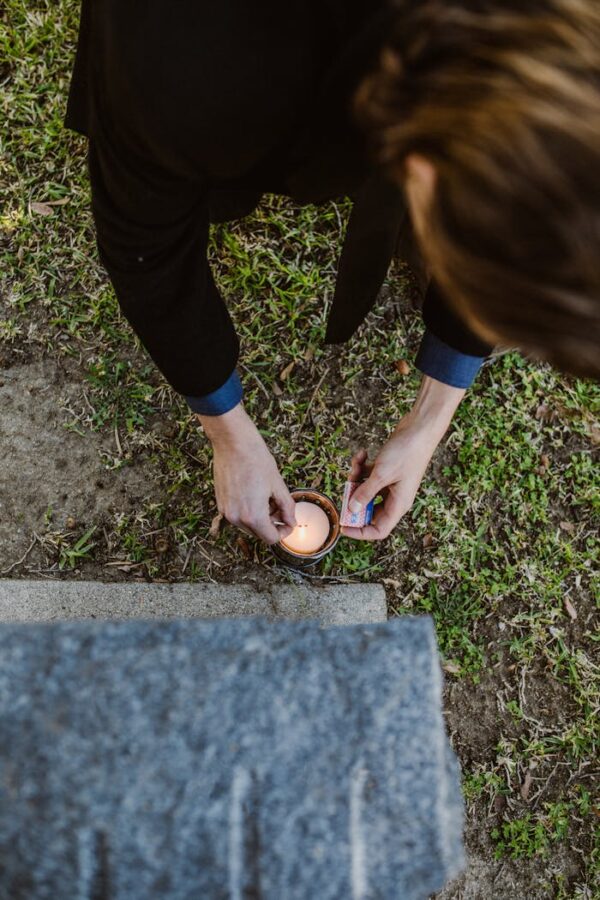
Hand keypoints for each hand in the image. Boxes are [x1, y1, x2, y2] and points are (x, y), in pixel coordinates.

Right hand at [198, 404, 296, 544]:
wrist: (233, 443)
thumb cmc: (256, 460)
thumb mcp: (278, 485)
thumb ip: (286, 507)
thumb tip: (291, 522)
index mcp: (253, 516)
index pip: (270, 539)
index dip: (283, 533)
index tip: (288, 522)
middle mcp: (236, 518)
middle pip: (259, 533)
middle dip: (272, 523)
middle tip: (279, 506)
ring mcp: (226, 511)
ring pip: (248, 525)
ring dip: (260, 517)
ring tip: (267, 496)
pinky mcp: (220, 503)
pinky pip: (237, 515)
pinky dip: (247, 510)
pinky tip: (254, 493)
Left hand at [342, 376, 464, 540]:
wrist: (420, 428)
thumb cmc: (407, 452)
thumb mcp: (381, 474)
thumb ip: (365, 493)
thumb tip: (352, 510)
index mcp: (398, 505)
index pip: (378, 529)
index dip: (360, 532)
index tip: (343, 527)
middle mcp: (395, 497)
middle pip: (369, 510)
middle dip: (354, 500)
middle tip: (345, 489)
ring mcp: (391, 484)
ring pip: (366, 490)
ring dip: (356, 479)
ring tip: (356, 464)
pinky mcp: (387, 471)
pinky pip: (368, 475)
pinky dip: (362, 466)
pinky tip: (362, 453)